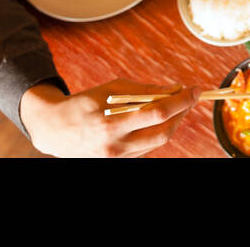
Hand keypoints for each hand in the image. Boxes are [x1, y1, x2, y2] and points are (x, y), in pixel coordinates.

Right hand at [20, 80, 196, 156]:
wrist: (55, 130)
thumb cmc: (85, 103)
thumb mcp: (111, 88)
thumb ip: (144, 91)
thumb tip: (174, 90)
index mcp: (111, 123)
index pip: (157, 113)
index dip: (181, 101)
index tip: (194, 89)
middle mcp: (115, 146)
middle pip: (163, 133)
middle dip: (182, 113)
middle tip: (190, 97)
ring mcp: (118, 158)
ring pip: (158, 142)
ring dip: (173, 123)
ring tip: (178, 106)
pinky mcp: (119, 162)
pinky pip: (147, 148)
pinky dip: (157, 132)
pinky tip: (160, 119)